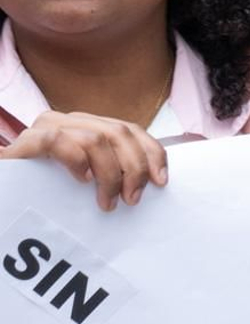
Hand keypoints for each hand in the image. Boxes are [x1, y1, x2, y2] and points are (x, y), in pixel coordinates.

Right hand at [0, 110, 166, 210]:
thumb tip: (155, 178)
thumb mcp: (88, 177)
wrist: (6, 196)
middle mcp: (67, 121)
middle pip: (119, 133)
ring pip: (95, 139)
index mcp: (86, 125)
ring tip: (107, 202)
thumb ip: (113, 168)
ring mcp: (44, 128)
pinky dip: (75, 160)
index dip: (151, 152)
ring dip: (109, 174)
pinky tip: (82, 180)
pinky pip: (56, 141)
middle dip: (134, 168)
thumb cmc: (46, 191)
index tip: (161, 181)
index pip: (130, 129)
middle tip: (132, 199)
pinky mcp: (24, 143)